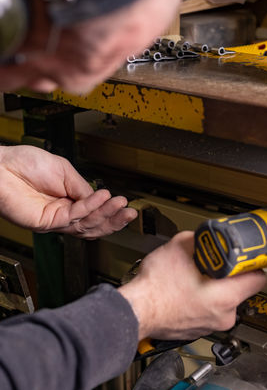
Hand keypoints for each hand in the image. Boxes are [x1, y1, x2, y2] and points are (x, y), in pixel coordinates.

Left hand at [0, 145, 136, 237]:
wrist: (1, 167)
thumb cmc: (24, 164)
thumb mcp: (65, 171)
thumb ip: (83, 187)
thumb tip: (101, 198)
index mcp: (68, 200)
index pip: (94, 212)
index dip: (111, 210)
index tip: (126, 204)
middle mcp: (62, 213)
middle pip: (93, 224)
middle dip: (114, 219)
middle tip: (130, 213)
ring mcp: (54, 220)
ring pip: (86, 225)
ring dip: (106, 214)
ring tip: (121, 204)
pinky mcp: (46, 222)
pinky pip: (74, 216)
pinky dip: (91, 206)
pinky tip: (103, 196)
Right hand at [119, 231, 266, 340]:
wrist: (134, 311)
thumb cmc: (155, 286)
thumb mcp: (181, 247)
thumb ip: (202, 240)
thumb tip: (209, 236)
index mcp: (226, 296)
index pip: (259, 278)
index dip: (252, 263)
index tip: (246, 256)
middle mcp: (223, 315)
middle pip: (241, 289)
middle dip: (230, 275)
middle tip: (217, 263)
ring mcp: (211, 325)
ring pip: (224, 300)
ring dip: (215, 288)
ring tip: (197, 276)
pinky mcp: (198, 329)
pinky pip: (209, 310)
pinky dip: (203, 300)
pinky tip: (188, 289)